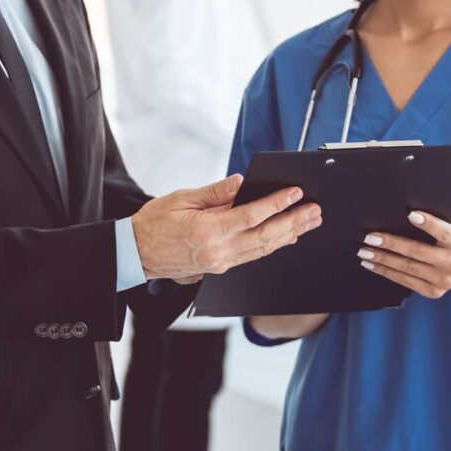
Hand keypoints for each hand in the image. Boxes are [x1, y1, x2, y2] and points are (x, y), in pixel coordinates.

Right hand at [132, 174, 321, 281]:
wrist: (136, 253)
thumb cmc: (154, 223)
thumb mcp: (182, 198)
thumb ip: (215, 192)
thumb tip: (241, 182)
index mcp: (207, 231)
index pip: (252, 216)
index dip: (276, 204)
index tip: (295, 193)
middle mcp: (218, 251)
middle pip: (265, 236)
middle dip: (293, 222)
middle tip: (314, 211)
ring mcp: (220, 263)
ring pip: (263, 249)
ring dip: (289, 235)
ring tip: (308, 223)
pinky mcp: (220, 268)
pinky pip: (252, 256)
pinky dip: (272, 246)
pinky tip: (286, 238)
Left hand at [357, 211, 450, 298]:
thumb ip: (438, 214)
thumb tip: (410, 203)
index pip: (444, 232)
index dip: (429, 223)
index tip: (410, 214)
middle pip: (418, 251)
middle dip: (391, 243)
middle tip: (369, 237)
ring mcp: (443, 280)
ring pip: (407, 268)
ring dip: (382, 259)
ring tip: (364, 251)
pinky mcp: (432, 291)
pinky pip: (405, 281)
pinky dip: (385, 272)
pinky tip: (371, 264)